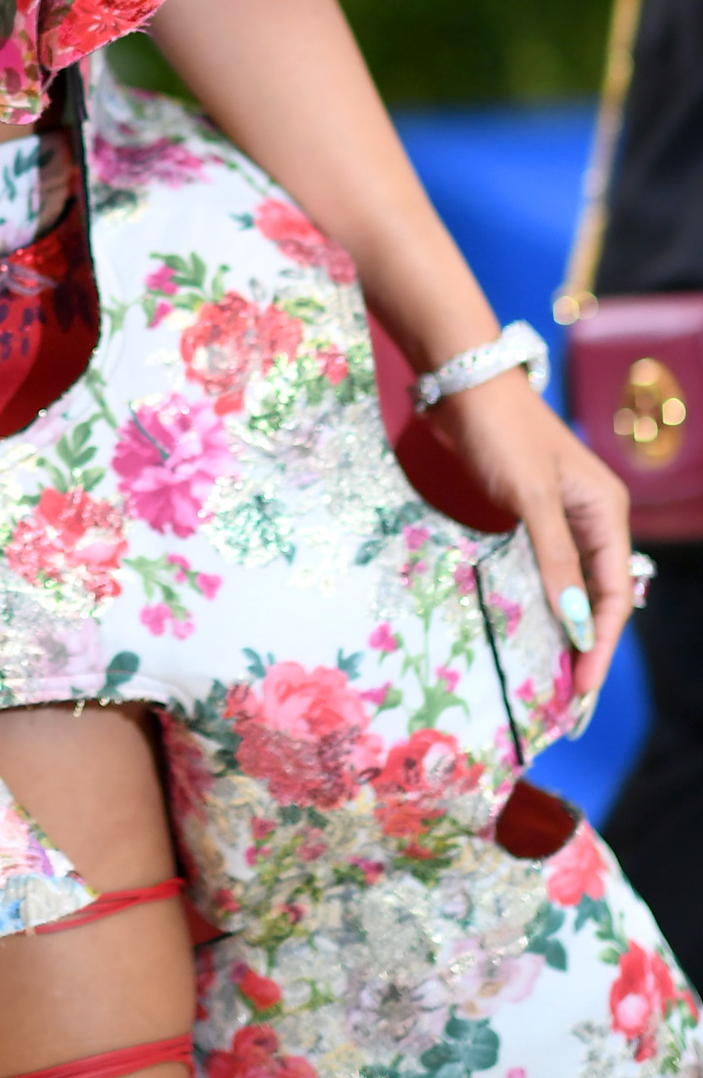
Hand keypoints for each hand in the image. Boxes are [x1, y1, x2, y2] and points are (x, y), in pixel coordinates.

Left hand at [423, 369, 632, 698]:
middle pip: (596, 594)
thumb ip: (554, 559)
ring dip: (561, 626)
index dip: (600, 642)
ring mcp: (558, 515)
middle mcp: (590, 516)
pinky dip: (537, 599)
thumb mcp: (530, 497)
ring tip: (546, 675)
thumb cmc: (501, 430)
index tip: (580, 687)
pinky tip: (523, 628)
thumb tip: (578, 623)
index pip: (614, 592)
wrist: (462, 380)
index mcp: (605, 511)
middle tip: (564, 697)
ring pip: (569, 584)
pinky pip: (541, 568)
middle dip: (584, 643)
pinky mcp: (526, 513)